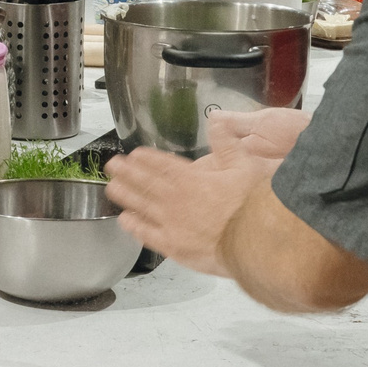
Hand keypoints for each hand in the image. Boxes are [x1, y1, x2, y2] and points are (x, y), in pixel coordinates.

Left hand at [104, 109, 307, 276]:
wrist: (256, 241)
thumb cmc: (253, 204)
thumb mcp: (244, 164)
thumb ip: (227, 142)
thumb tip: (216, 120)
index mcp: (191, 178)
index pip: (162, 165)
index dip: (146, 159)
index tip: (133, 154)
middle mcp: (176, 199)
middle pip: (145, 183)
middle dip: (127, 173)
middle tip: (112, 166)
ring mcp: (171, 223)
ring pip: (141, 206)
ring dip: (125, 196)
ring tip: (111, 187)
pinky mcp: (174, 247)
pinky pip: (147, 234)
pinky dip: (134, 226)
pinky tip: (125, 220)